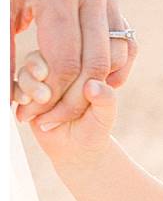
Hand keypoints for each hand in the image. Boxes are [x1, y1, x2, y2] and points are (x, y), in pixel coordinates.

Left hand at [11, 0, 136, 126]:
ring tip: (71, 103)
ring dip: (99, 85)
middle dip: (72, 99)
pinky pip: (124, 40)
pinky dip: (115, 66)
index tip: (26, 114)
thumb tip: (8, 97)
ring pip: (116, 54)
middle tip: (49, 119)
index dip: (48, 95)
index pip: (64, 61)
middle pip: (95, 63)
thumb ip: (3, 51)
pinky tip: (95, 83)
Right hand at [14, 50, 117, 166]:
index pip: (83, 52)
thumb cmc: (95, 128)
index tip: (79, 86)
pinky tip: (27, 103)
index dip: (77, 68)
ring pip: (33, 63)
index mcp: (91, 67)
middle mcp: (69, 67)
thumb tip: (93, 85)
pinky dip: (20, 90)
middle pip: (54, 54)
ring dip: (32, 82)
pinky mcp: (30, 87)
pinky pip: (18, 79)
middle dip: (51, 76)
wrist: (75, 148)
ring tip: (41, 101)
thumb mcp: (106, 116)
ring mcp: (47, 76)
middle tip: (50, 97)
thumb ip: (106, 100)